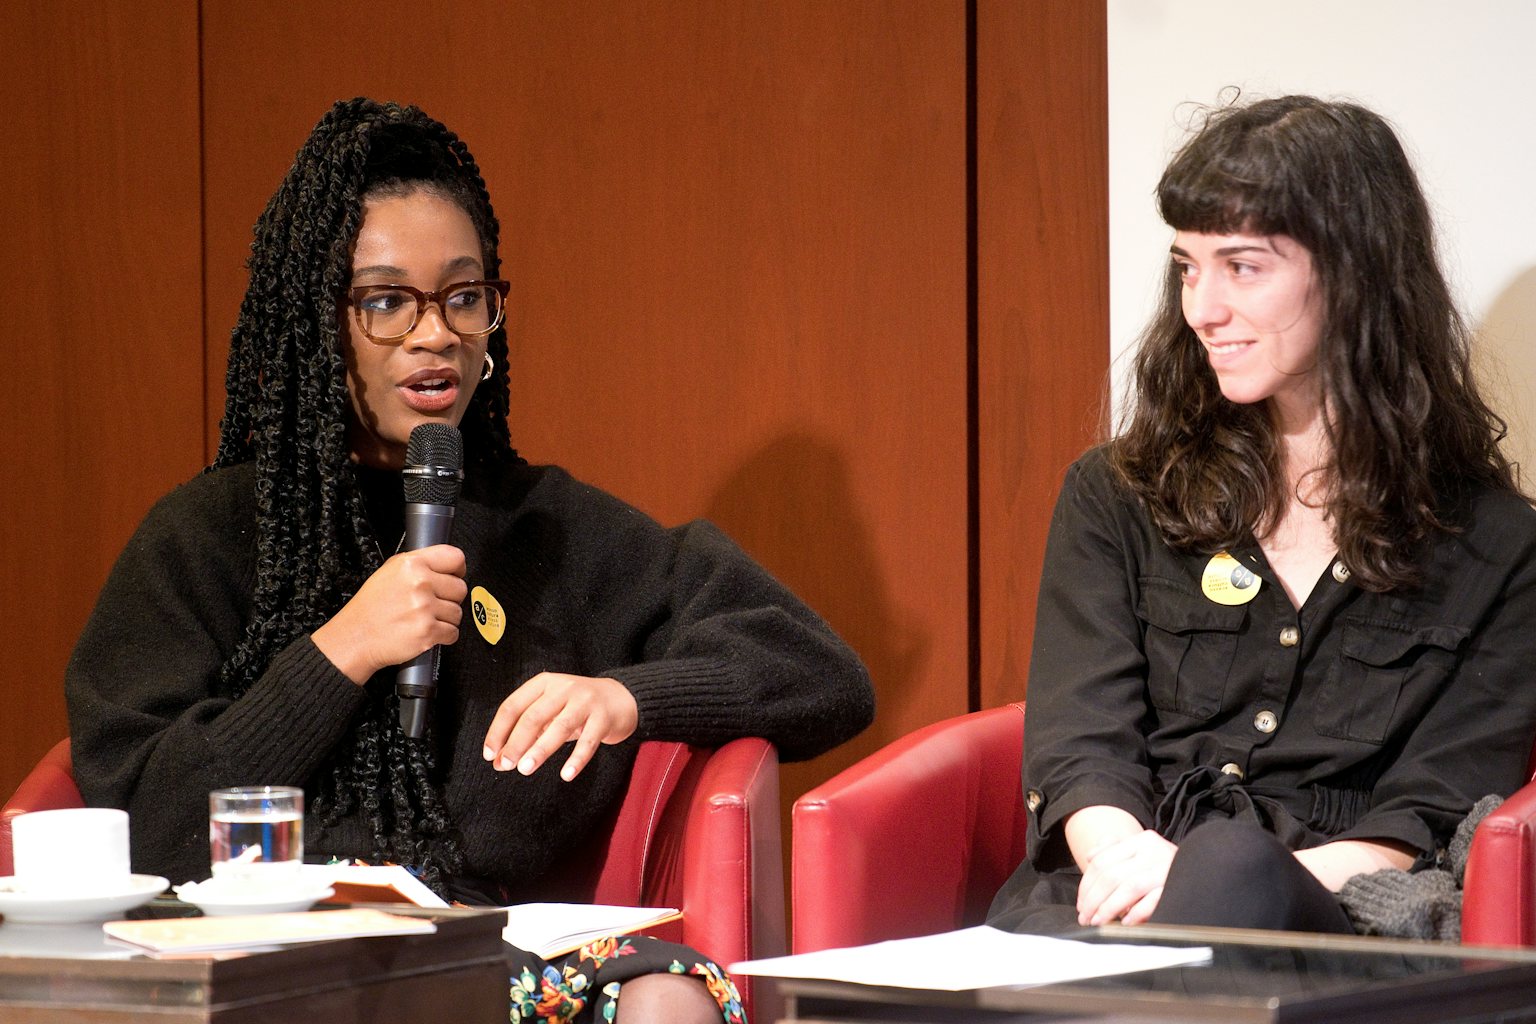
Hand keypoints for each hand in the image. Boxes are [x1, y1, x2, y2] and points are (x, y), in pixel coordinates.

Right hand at [311, 545, 467, 684]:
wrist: (356, 637)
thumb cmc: (371, 607)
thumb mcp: (389, 571)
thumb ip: (418, 564)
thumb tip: (444, 564)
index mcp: (411, 564)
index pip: (455, 557)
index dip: (457, 569)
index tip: (454, 576)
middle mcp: (419, 583)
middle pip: (460, 588)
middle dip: (449, 598)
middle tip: (432, 603)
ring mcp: (424, 608)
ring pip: (458, 612)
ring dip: (445, 619)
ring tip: (424, 618)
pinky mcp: (428, 631)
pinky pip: (453, 632)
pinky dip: (443, 636)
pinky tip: (426, 631)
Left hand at [482, 672, 638, 781]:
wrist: (621, 698)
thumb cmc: (577, 708)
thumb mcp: (551, 712)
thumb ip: (527, 733)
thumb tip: (499, 762)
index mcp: (544, 683)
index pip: (513, 706)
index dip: (498, 731)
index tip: (489, 754)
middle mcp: (563, 688)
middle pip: (534, 716)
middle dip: (516, 742)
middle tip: (506, 765)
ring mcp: (586, 700)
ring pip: (559, 726)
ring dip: (540, 749)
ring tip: (525, 769)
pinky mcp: (604, 717)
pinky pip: (589, 740)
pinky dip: (576, 759)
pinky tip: (566, 775)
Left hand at [1076, 829, 1176, 925]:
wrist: (1205, 869)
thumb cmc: (1163, 866)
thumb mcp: (1141, 852)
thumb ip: (1114, 850)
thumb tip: (1090, 856)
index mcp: (1142, 841)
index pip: (1103, 861)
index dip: (1087, 884)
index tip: (1081, 903)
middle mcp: (1154, 851)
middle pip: (1112, 875)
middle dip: (1094, 899)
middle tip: (1085, 916)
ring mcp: (1167, 869)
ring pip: (1128, 887)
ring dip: (1109, 907)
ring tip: (1098, 920)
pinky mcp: (1177, 887)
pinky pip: (1152, 900)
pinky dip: (1136, 912)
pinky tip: (1125, 922)